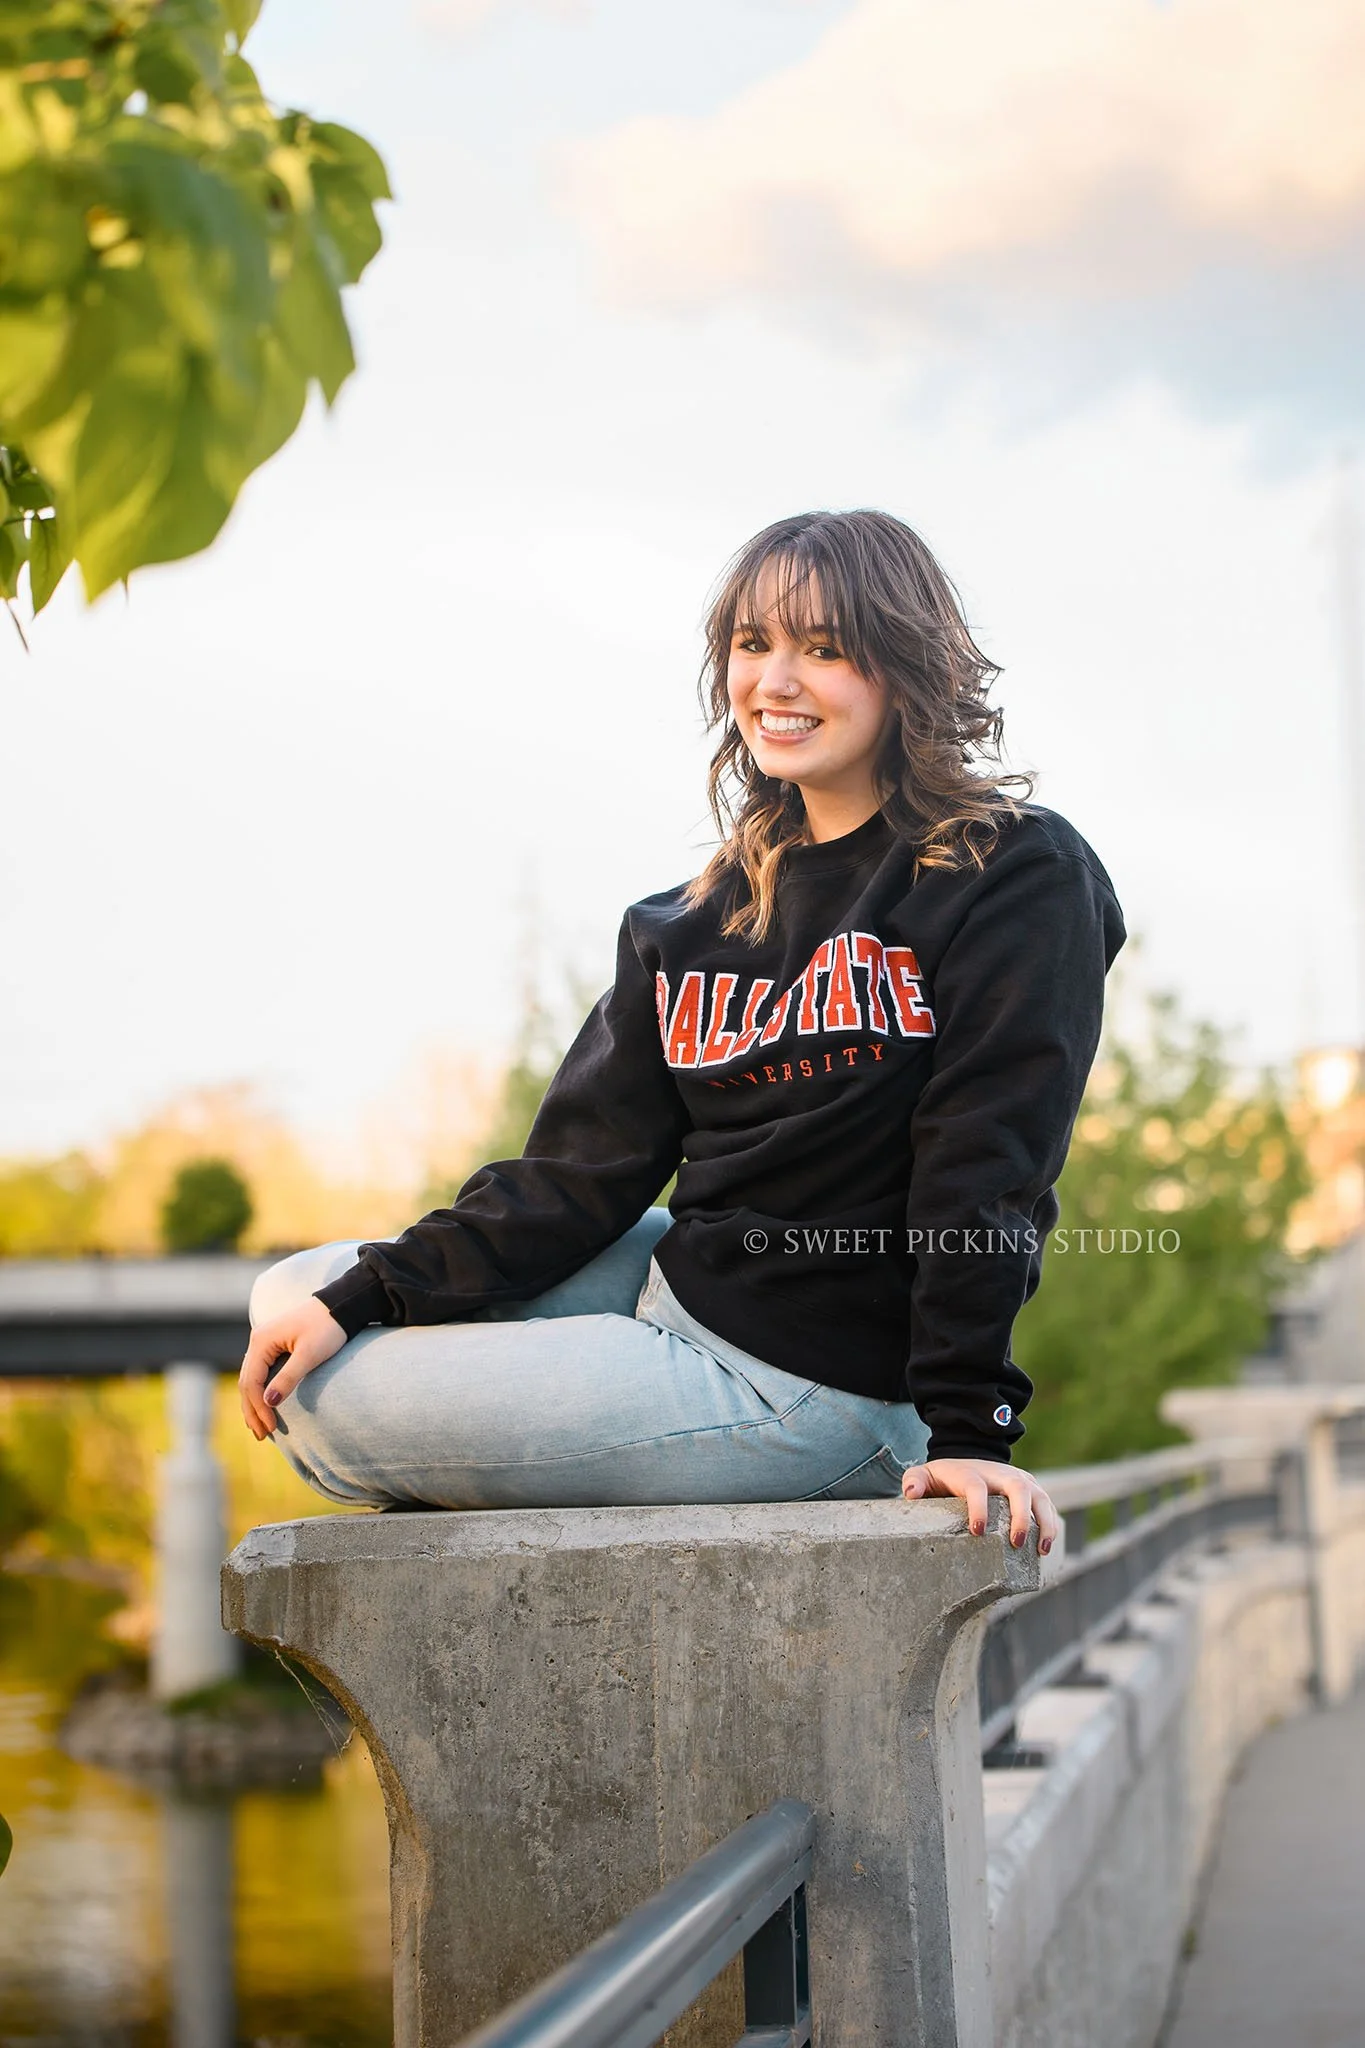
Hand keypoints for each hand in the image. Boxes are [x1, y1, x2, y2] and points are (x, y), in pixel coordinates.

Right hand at [238, 1297, 345, 1439]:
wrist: (341, 1305)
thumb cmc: (328, 1328)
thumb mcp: (310, 1354)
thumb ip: (289, 1378)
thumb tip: (268, 1403)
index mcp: (261, 1341)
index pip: (251, 1382)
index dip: (259, 1408)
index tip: (271, 1428)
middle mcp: (257, 1340)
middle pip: (246, 1382)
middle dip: (252, 1411)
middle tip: (262, 1436)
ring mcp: (264, 1341)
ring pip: (251, 1378)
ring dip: (253, 1403)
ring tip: (260, 1428)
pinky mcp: (273, 1344)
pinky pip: (260, 1372)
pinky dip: (260, 1391)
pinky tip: (264, 1405)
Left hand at [901, 1457, 1057, 1555]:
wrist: (968, 1459)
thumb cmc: (944, 1477)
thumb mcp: (924, 1475)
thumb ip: (914, 1481)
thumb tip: (912, 1493)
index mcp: (972, 1473)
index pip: (977, 1487)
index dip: (978, 1508)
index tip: (977, 1531)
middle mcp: (999, 1473)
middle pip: (1018, 1488)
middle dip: (1021, 1516)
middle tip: (1017, 1543)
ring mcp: (1019, 1479)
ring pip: (1040, 1496)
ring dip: (1045, 1522)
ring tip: (1043, 1549)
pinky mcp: (1031, 1488)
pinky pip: (1047, 1504)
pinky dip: (1052, 1523)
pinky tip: (1048, 1546)